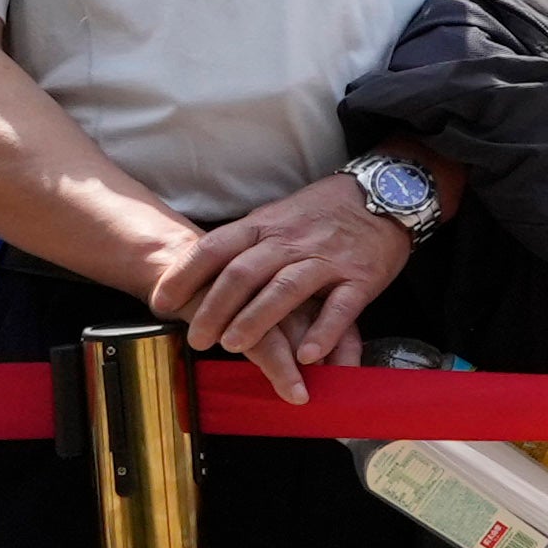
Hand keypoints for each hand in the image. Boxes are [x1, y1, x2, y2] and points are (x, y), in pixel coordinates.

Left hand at [155, 168, 412, 398]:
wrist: (388, 193)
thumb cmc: (324, 212)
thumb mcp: (278, 216)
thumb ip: (245, 243)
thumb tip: (199, 272)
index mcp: (266, 225)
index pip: (216, 247)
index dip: (184, 275)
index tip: (160, 302)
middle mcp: (292, 241)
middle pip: (244, 273)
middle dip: (214, 308)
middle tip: (196, 339)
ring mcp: (327, 259)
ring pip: (285, 289)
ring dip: (256, 319)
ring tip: (234, 346)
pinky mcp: (361, 278)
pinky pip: (340, 307)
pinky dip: (323, 331)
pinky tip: (306, 355)